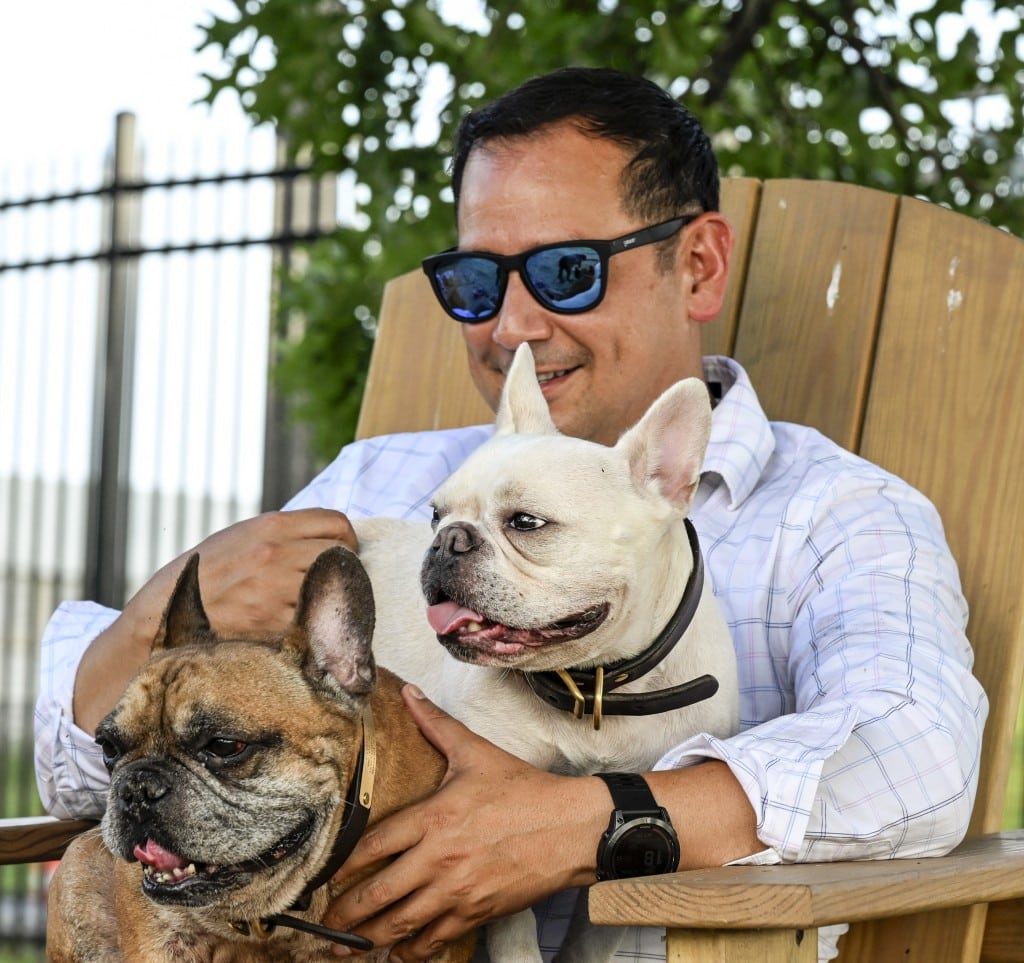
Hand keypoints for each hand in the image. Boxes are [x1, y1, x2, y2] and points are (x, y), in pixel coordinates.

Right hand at [73, 508, 356, 733]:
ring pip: (335, 590)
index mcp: (271, 527)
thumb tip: (331, 540)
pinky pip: (315, 621)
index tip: (339, 555)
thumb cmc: (205, 575)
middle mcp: (276, 554)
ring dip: (332, 600)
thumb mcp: (240, 538)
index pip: (339, 524)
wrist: (160, 616)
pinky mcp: (272, 625)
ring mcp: (275, 590)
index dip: (346, 541)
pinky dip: (315, 626)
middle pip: (345, 556)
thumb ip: (284, 535)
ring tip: (315, 606)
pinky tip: (301, 627)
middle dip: (344, 571)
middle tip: (330, 585)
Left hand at [323, 685, 606, 961]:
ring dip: (369, 939)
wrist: (571, 827)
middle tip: (326, 923)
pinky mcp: (477, 913)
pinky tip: (397, 953)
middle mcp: (439, 858)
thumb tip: (408, 693)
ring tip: (348, 947)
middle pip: (378, 894)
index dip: (344, 866)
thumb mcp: (476, 752)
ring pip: (401, 924)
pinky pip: (434, 941)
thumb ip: (436, 725)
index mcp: (434, 817)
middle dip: (346, 913)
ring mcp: (457, 891)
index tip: (326, 876)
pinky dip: (411, 952)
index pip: (374, 846)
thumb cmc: (523, 790)